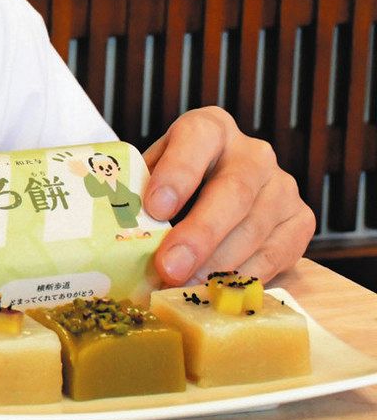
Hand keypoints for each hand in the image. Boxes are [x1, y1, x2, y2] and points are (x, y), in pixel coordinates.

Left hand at [143, 107, 315, 285]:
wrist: (215, 190)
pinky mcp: (300, 220)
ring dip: (217, 265)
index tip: (155, 208)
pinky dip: (243, 277)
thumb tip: (120, 233)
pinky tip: (215, 291)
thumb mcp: (151, 176)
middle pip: (233, 191)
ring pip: (255, 229)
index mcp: (209, 128)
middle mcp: (252, 153)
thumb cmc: (173, 185)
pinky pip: (275, 255)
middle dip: (199, 234)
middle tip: (169, 267)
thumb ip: (139, 194)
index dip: (177, 173)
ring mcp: (282, 186)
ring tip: (184, 288)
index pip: (196, 139)